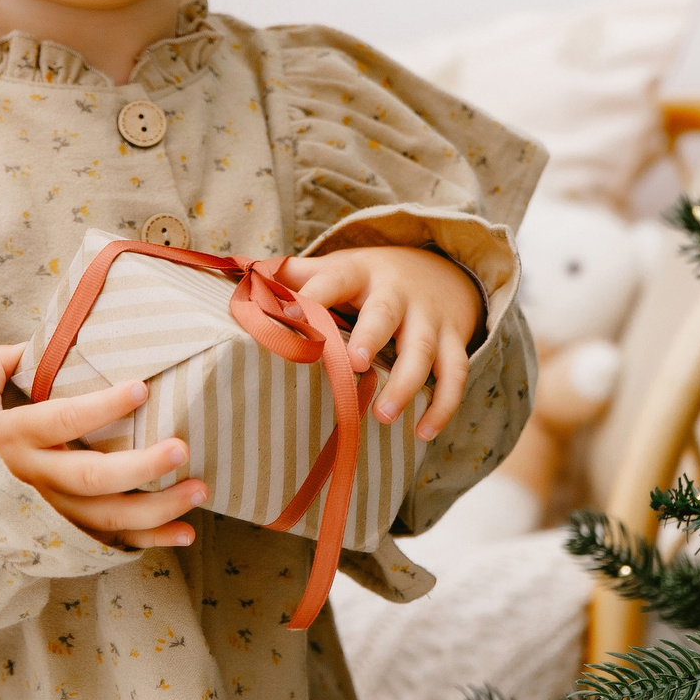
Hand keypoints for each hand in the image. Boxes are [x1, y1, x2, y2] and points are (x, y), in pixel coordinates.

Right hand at [0, 344, 208, 548]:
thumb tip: (38, 343)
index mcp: (11, 436)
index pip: (62, 419)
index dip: (102, 406)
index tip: (141, 389)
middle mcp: (31, 480)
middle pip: (92, 477)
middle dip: (141, 466)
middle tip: (182, 448)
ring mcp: (48, 514)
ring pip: (107, 518)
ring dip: (159, 508)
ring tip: (200, 488)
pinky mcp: (62, 535)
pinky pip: (110, 543)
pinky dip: (150, 540)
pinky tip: (186, 532)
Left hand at [278, 246, 480, 439]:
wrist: (442, 268)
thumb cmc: (372, 278)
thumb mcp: (338, 267)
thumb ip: (296, 275)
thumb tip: (243, 276)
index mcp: (360, 272)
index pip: (334, 279)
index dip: (314, 297)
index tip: (290, 318)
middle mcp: (398, 293)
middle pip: (386, 313)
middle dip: (371, 336)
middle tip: (353, 364)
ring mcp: (429, 317)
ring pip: (423, 349)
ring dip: (407, 383)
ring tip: (383, 415)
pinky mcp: (454, 340)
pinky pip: (455, 374)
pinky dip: (444, 405)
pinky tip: (424, 433)